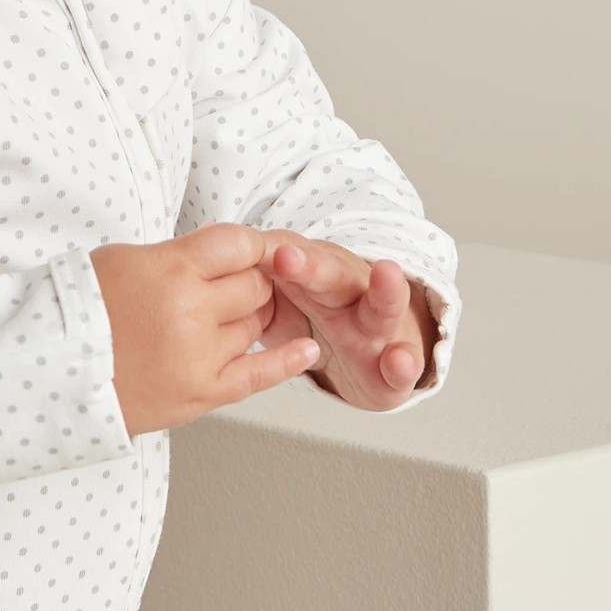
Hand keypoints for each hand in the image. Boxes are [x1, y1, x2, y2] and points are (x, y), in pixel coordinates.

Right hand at [90, 223, 322, 436]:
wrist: (50, 371)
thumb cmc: (78, 311)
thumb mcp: (125, 259)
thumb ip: (178, 256)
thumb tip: (222, 254)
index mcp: (170, 269)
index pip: (238, 244)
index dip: (250, 245)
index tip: (250, 248)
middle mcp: (191, 311)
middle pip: (253, 284)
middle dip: (248, 280)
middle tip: (229, 284)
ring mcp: (200, 356)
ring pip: (255, 324)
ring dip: (249, 316)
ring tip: (223, 315)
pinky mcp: (202, 394)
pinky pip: (260, 374)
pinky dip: (288, 361)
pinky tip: (306, 349)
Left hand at [255, 231, 434, 410]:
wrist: (382, 355)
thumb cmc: (328, 318)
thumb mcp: (292, 301)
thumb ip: (260, 283)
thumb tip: (206, 258)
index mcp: (318, 276)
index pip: (293, 259)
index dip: (273, 254)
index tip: (252, 246)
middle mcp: (350, 293)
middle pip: (331, 274)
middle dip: (311, 265)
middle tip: (288, 257)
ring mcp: (378, 327)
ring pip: (381, 306)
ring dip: (384, 291)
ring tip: (386, 275)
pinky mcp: (396, 364)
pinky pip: (403, 364)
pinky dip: (404, 363)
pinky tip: (399, 359)